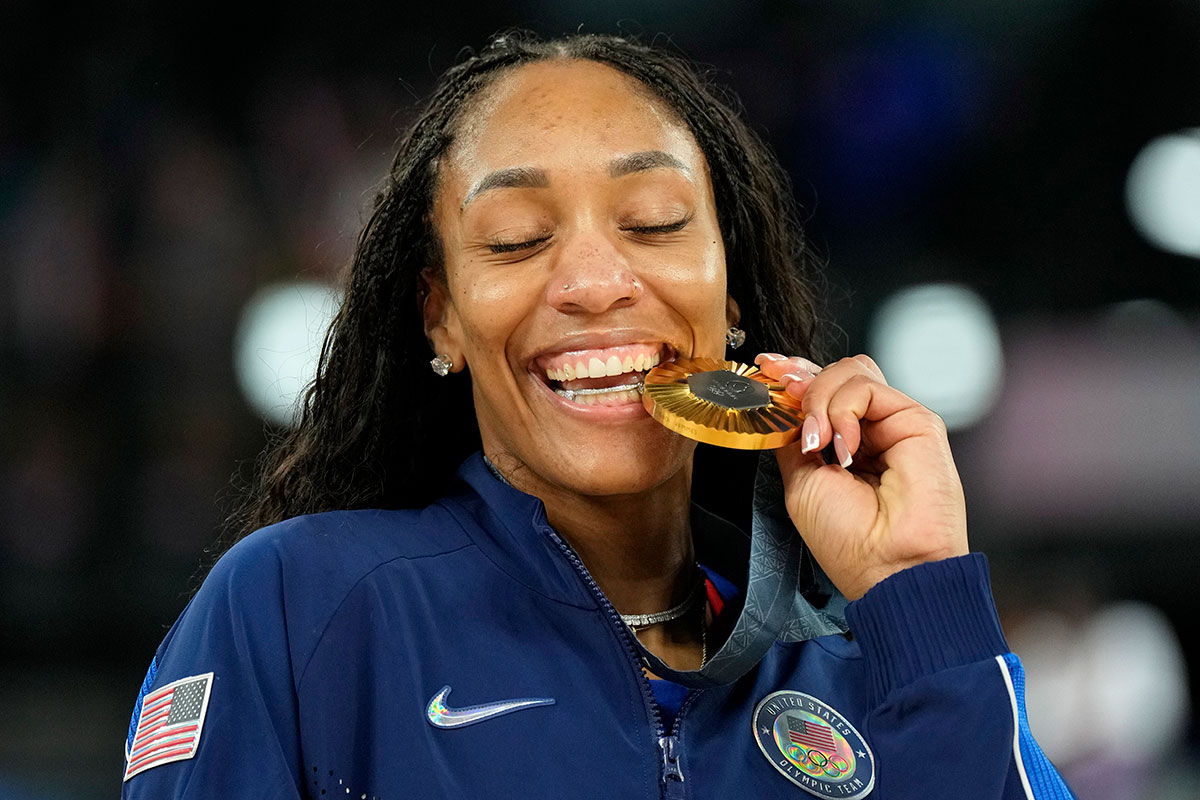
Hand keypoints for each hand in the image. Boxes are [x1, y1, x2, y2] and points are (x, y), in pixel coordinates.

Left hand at [754, 353, 968, 600]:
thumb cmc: (850, 540)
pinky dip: (843, 409)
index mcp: (846, 445)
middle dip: (800, 376)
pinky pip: (868, 387)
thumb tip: (782, 407)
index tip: (766, 369)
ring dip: (819, 398)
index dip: (793, 374)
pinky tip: (844, 446)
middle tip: (783, 392)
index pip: (822, 391)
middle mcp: (872, 430)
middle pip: (835, 374)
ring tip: (818, 440)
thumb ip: (795, 439)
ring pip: (850, 373)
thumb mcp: (801, 482)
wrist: (888, 566)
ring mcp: (894, 422)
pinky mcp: (916, 420)